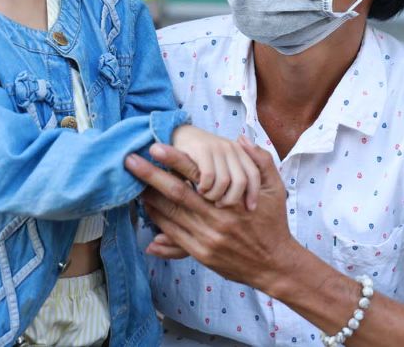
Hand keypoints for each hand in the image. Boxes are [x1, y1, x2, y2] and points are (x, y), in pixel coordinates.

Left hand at [126, 137, 298, 290]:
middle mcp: (215, 218)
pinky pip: (173, 235)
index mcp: (231, 198)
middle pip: (176, 193)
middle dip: (150, 176)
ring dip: (149, 197)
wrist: (274, 264)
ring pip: (170, 215)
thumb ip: (259, 160)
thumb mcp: (274, 188)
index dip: (174, 159)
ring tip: (130, 182)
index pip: (197, 175)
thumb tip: (241, 139)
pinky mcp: (200, 253)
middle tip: (129, 161)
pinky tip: (146, 209)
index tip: (155, 146)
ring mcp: (206, 238)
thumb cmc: (272, 222)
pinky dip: (158, 221)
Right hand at [170, 127, 260, 209]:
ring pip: (224, 181)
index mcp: (240, 151)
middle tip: (220, 204)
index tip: (250, 208)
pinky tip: (199, 188)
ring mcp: (217, 148)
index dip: (253, 193)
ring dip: (214, 194)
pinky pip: (209, 176)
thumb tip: (250, 203)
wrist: (183, 135)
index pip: (253, 174)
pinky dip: (204, 187)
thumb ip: (236, 175)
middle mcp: (231, 148)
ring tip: (207, 195)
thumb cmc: (205, 156)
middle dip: (231, 198)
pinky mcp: (202, 150)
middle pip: (240, 181)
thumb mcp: (224, 163)